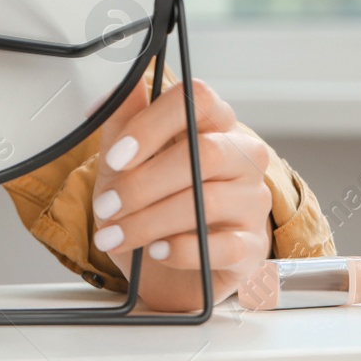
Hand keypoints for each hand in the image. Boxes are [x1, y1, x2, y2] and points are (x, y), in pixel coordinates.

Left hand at [89, 77, 273, 310]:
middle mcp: (242, 156)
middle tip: (106, 205)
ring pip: (209, 201)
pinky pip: (225, 247)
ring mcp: (252, 201)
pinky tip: (156, 251)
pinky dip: (183, 250)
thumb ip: (121, 124)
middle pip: (207, 153)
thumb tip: (118, 88)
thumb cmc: (145, 207)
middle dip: (145, 182)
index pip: (198, 101)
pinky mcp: (253, 246)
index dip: (153, 125)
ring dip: (150, 221)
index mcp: (213, 124)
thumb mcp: (121, 165)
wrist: (160, 272)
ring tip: (115, 236)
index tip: (115, 156)